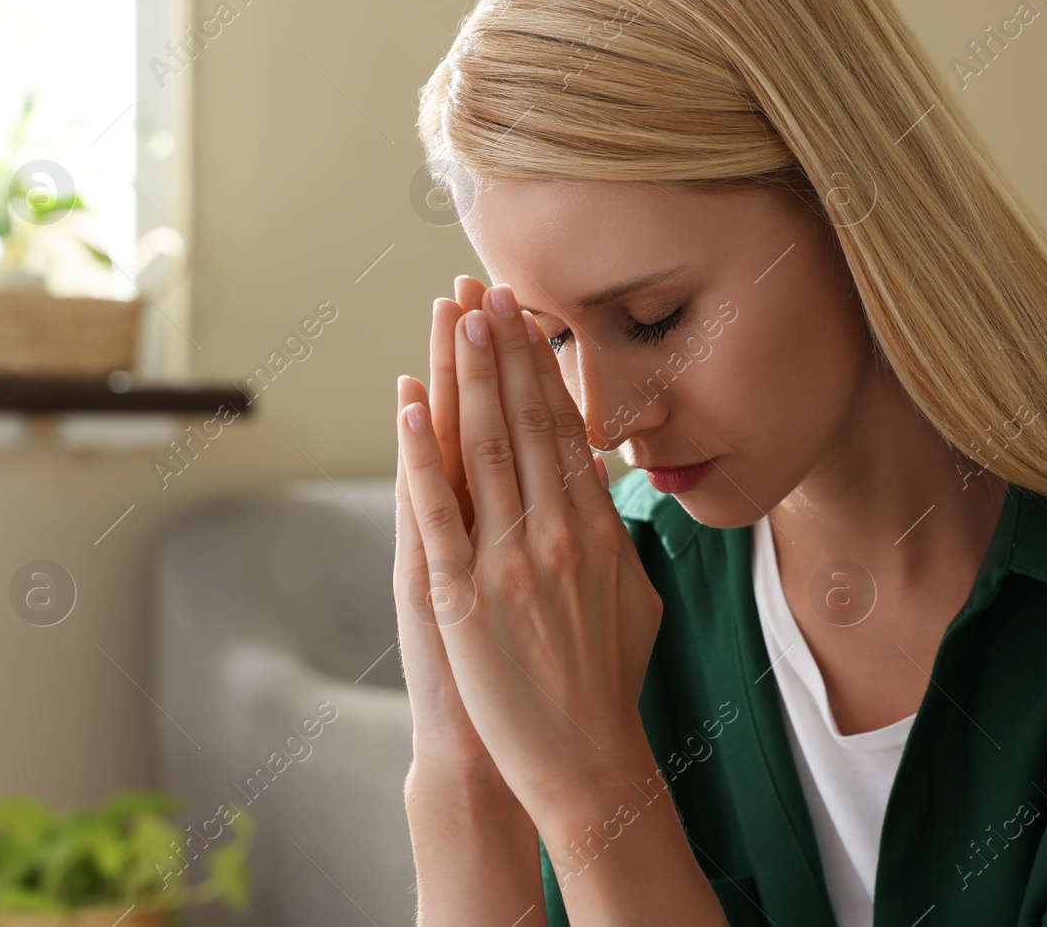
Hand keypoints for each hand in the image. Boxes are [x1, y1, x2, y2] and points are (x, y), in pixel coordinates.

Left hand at [396, 282, 661, 815]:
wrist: (583, 756)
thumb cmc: (610, 678)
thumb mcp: (637, 596)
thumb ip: (617, 530)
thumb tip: (596, 472)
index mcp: (598, 528)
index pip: (565, 428)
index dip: (542, 367)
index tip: (526, 318)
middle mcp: (557, 533)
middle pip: (526, 422)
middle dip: (504, 350)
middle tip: (489, 290)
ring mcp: (508, 561)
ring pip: (484, 449)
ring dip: (468, 378)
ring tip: (456, 320)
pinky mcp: (462, 594)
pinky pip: (437, 510)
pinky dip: (420, 454)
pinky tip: (410, 405)